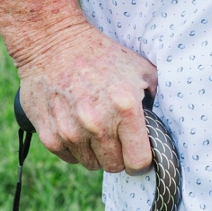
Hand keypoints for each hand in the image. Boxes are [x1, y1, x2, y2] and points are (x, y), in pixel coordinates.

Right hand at [15, 18, 157, 172]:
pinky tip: (76, 123)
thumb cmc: (102, 54)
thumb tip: (161, 124)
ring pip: (91, 164)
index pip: (138, 161)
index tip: (139, 152)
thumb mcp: (139, 67)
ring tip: (95, 123)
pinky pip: (70, 158)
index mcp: (125, 107)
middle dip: (118, 153)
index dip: (141, 160)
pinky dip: (76, 147)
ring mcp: (71, 132)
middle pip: (114, 166)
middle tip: (116, 133)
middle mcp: (98, 124)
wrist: (56, 44)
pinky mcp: (50, 137)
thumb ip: (156, 96)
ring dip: (96, 150)